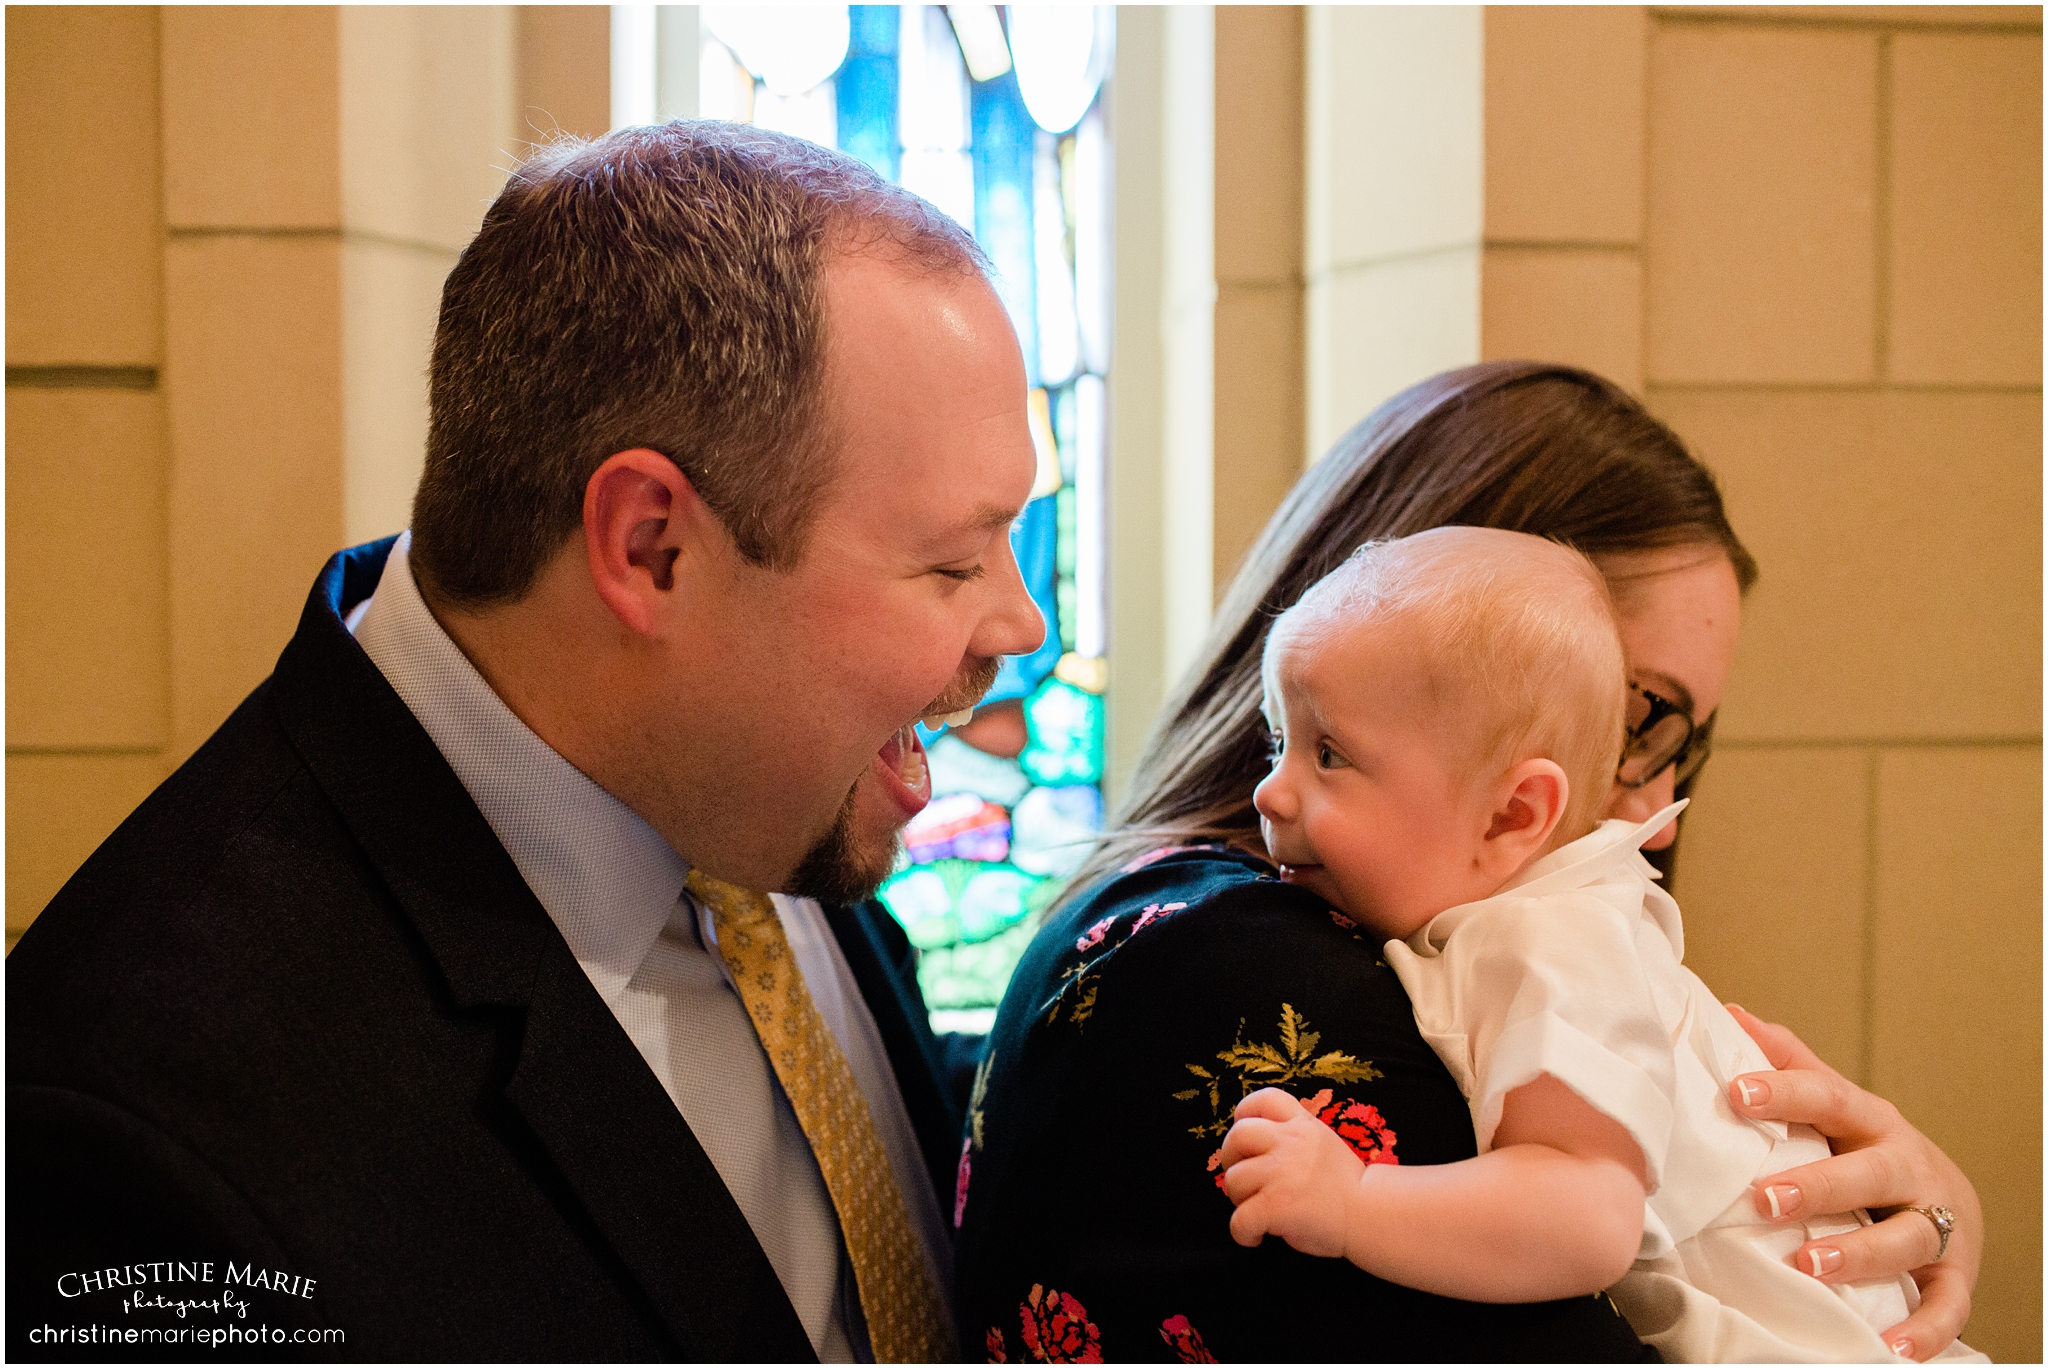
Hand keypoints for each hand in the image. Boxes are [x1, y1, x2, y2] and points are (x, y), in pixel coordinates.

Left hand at [1216, 1088, 1361, 1258]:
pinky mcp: (1276, 1206)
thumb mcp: (1323, 1143)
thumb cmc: (1346, 1187)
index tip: (1244, 1135)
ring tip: (1258, 1211)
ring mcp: (1281, 1174)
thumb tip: (1253, 1147)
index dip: (1245, 1113)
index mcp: (1303, 1125)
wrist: (1372, 1215)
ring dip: (1240, 1200)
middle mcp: (1290, 1143)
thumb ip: (1293, 1136)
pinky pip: (1239, 1219)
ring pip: (1234, 1180)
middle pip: (1237, 1136)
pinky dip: (1242, 1232)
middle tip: (1245, 1179)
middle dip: (1231, 1158)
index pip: (1264, 1099)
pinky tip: (1257, 1236)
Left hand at [1725, 1005, 1981, 1361]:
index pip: (1827, 1099)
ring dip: (1858, 1254)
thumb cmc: (1866, 1145)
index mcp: (1870, 1122)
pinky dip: (1922, 1328)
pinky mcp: (1954, 1276)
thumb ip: (1790, 1063)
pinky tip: (1890, 1345)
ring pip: (1904, 1239)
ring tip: (1809, 1263)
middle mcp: (1905, 1168)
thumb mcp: (1836, 1103)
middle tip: (1767, 1198)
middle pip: (1867, 1174)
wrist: (1946, 1195)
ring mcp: (1934, 1223)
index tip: (1737, 1092)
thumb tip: (1733, 1014)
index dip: (1784, 1094)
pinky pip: (1945, 1306)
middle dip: (1819, 1186)